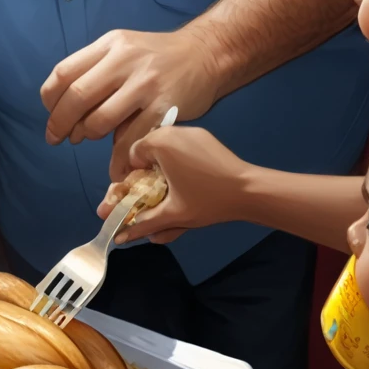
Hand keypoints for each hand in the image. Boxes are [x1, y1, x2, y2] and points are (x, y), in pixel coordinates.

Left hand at [40, 27, 220, 177]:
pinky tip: (115, 166)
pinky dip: (118, 158)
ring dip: (87, 136)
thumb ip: (96, 72)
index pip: (64, 72)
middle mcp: (124, 60)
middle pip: (77, 96)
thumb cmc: (157, 57)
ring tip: (88, 139)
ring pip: (100, 120)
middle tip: (58, 138)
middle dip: (60, 123)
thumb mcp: (123, 50)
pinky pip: (131, 139)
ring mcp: (145, 83)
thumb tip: (65, 112)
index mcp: (109, 44)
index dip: (50, 100)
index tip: (51, 115)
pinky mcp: (165, 107)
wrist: (206, 53)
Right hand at [98, 127, 249, 244]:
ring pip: (164, 144)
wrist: (248, 190)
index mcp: (160, 143)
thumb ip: (143, 223)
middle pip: (147, 148)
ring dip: (163, 163)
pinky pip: (180, 143)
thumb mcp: (173, 215)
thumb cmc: (207, 200)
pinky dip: (178, 157)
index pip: (132, 155)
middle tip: (159, 192)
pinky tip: (190, 176)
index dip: (133, 176)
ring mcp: (190, 130)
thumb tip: (120, 238)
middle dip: (148, 170)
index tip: (143, 194)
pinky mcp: (204, 135)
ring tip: (175, 185)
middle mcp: (172, 130)